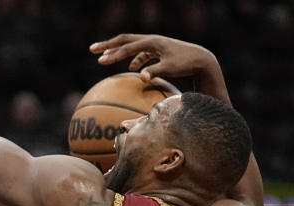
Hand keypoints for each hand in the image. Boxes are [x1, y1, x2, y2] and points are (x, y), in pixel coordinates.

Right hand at [89, 34, 217, 82]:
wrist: (202, 59)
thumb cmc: (186, 64)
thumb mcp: (169, 68)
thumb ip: (154, 72)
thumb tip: (140, 78)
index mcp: (152, 42)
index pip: (127, 47)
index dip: (113, 54)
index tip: (99, 61)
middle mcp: (152, 40)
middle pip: (125, 40)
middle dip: (108, 45)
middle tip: (92, 50)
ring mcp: (155, 44)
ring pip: (132, 45)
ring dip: (118, 51)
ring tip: (105, 58)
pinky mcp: (159, 50)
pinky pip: (142, 52)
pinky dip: (134, 58)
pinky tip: (132, 68)